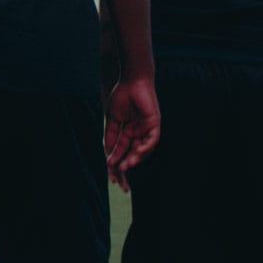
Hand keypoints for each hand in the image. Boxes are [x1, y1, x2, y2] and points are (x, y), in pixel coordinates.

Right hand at [104, 74, 160, 190]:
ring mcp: (147, 129)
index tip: (112, 179)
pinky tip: (138, 153)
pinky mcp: (155, 123)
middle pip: (133, 155)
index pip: (122, 153)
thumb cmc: (120, 96)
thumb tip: (108, 156)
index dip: (117, 166)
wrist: (130, 80)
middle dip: (126, 169)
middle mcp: (139, 133)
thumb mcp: (112, 120)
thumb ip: (110, 137)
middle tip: (121, 182)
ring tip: (126, 167)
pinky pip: (153, 139)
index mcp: (128, 133)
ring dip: (135, 159)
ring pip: (143, 150)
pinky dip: (146, 147)